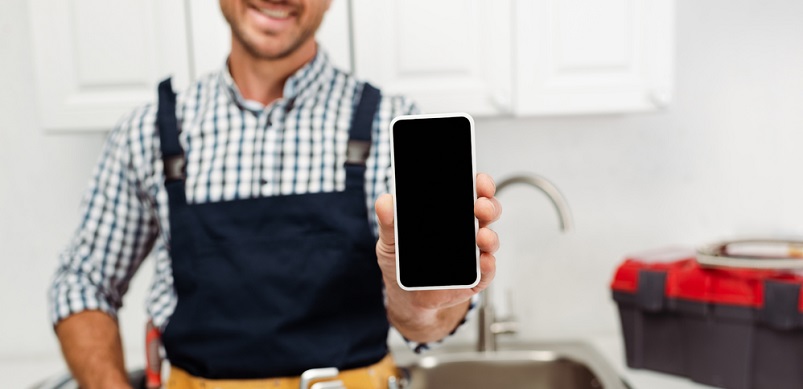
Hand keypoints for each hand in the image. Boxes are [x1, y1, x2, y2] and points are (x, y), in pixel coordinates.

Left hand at [375, 173, 501, 340]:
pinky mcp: (475, 277)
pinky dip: (487, 265)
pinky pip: (487, 270)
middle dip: (488, 205)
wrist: (404, 297)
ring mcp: (472, 254)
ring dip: (490, 236)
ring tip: (482, 236)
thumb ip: (388, 222)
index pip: (469, 191)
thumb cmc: (401, 263)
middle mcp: (466, 230)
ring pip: (490, 239)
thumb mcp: (390, 240)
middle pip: (486, 211)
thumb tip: (385, 201)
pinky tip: (483, 260)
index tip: (479, 180)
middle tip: (480, 205)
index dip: (479, 183)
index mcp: (449, 214)